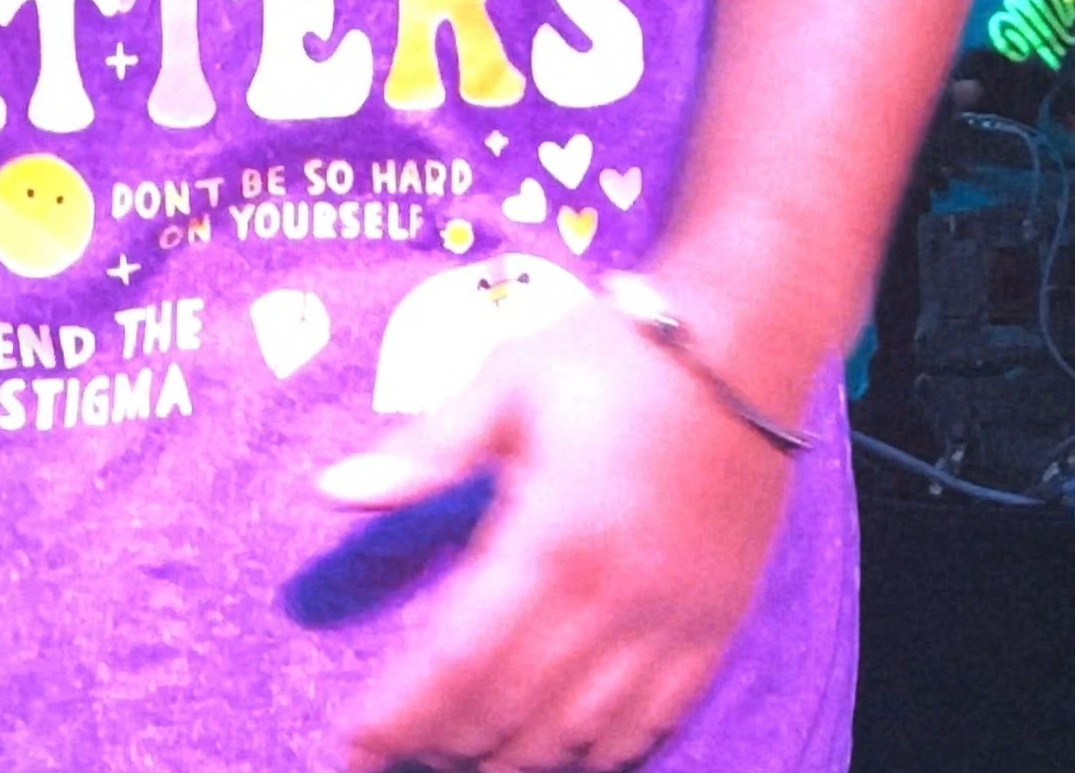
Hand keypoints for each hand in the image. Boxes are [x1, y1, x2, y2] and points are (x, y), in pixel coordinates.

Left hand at [320, 296, 798, 772]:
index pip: (454, 663)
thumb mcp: (509, 382)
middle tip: (399, 745)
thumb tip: (331, 492)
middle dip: (439, 743)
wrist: (744, 342)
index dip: (396, 718)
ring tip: (463, 752)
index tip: (350, 747)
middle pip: (506, 713)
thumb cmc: (617, 355)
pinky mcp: (713, 626)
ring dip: (509, 758)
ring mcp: (668, 622)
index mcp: (550, 540)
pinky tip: (561, 748)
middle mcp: (610, 599)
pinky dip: (595, 752)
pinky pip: (649, 725)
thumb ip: (423, 449)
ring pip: (574, 737)